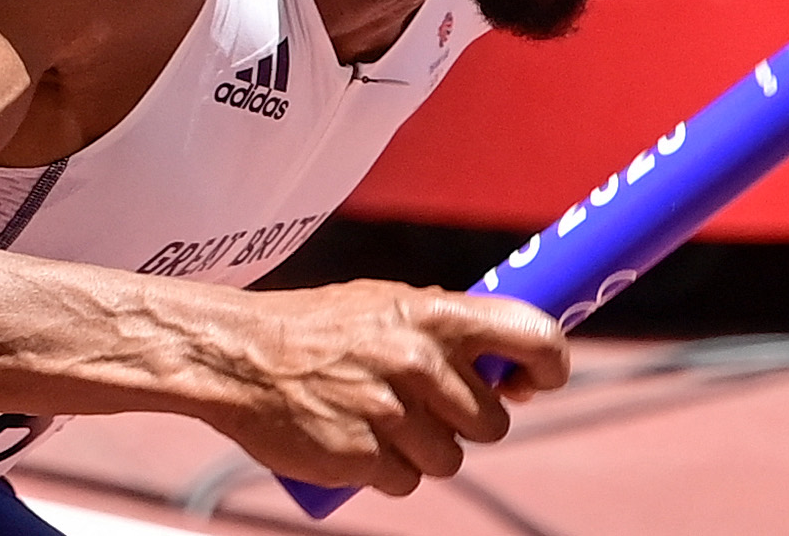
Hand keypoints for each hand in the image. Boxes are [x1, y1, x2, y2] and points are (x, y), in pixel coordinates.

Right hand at [195, 280, 568, 495]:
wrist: (237, 358)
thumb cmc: (318, 328)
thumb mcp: (386, 305)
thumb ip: (446, 327)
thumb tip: (513, 362)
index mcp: (434, 315)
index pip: (534, 337)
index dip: (552, 364)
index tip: (539, 380)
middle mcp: (420, 363)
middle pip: (492, 422)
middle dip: (468, 422)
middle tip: (428, 406)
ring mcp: (391, 414)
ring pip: (452, 459)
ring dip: (426, 451)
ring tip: (384, 421)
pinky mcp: (363, 458)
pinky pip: (407, 483)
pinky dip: (390, 472)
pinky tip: (359, 444)